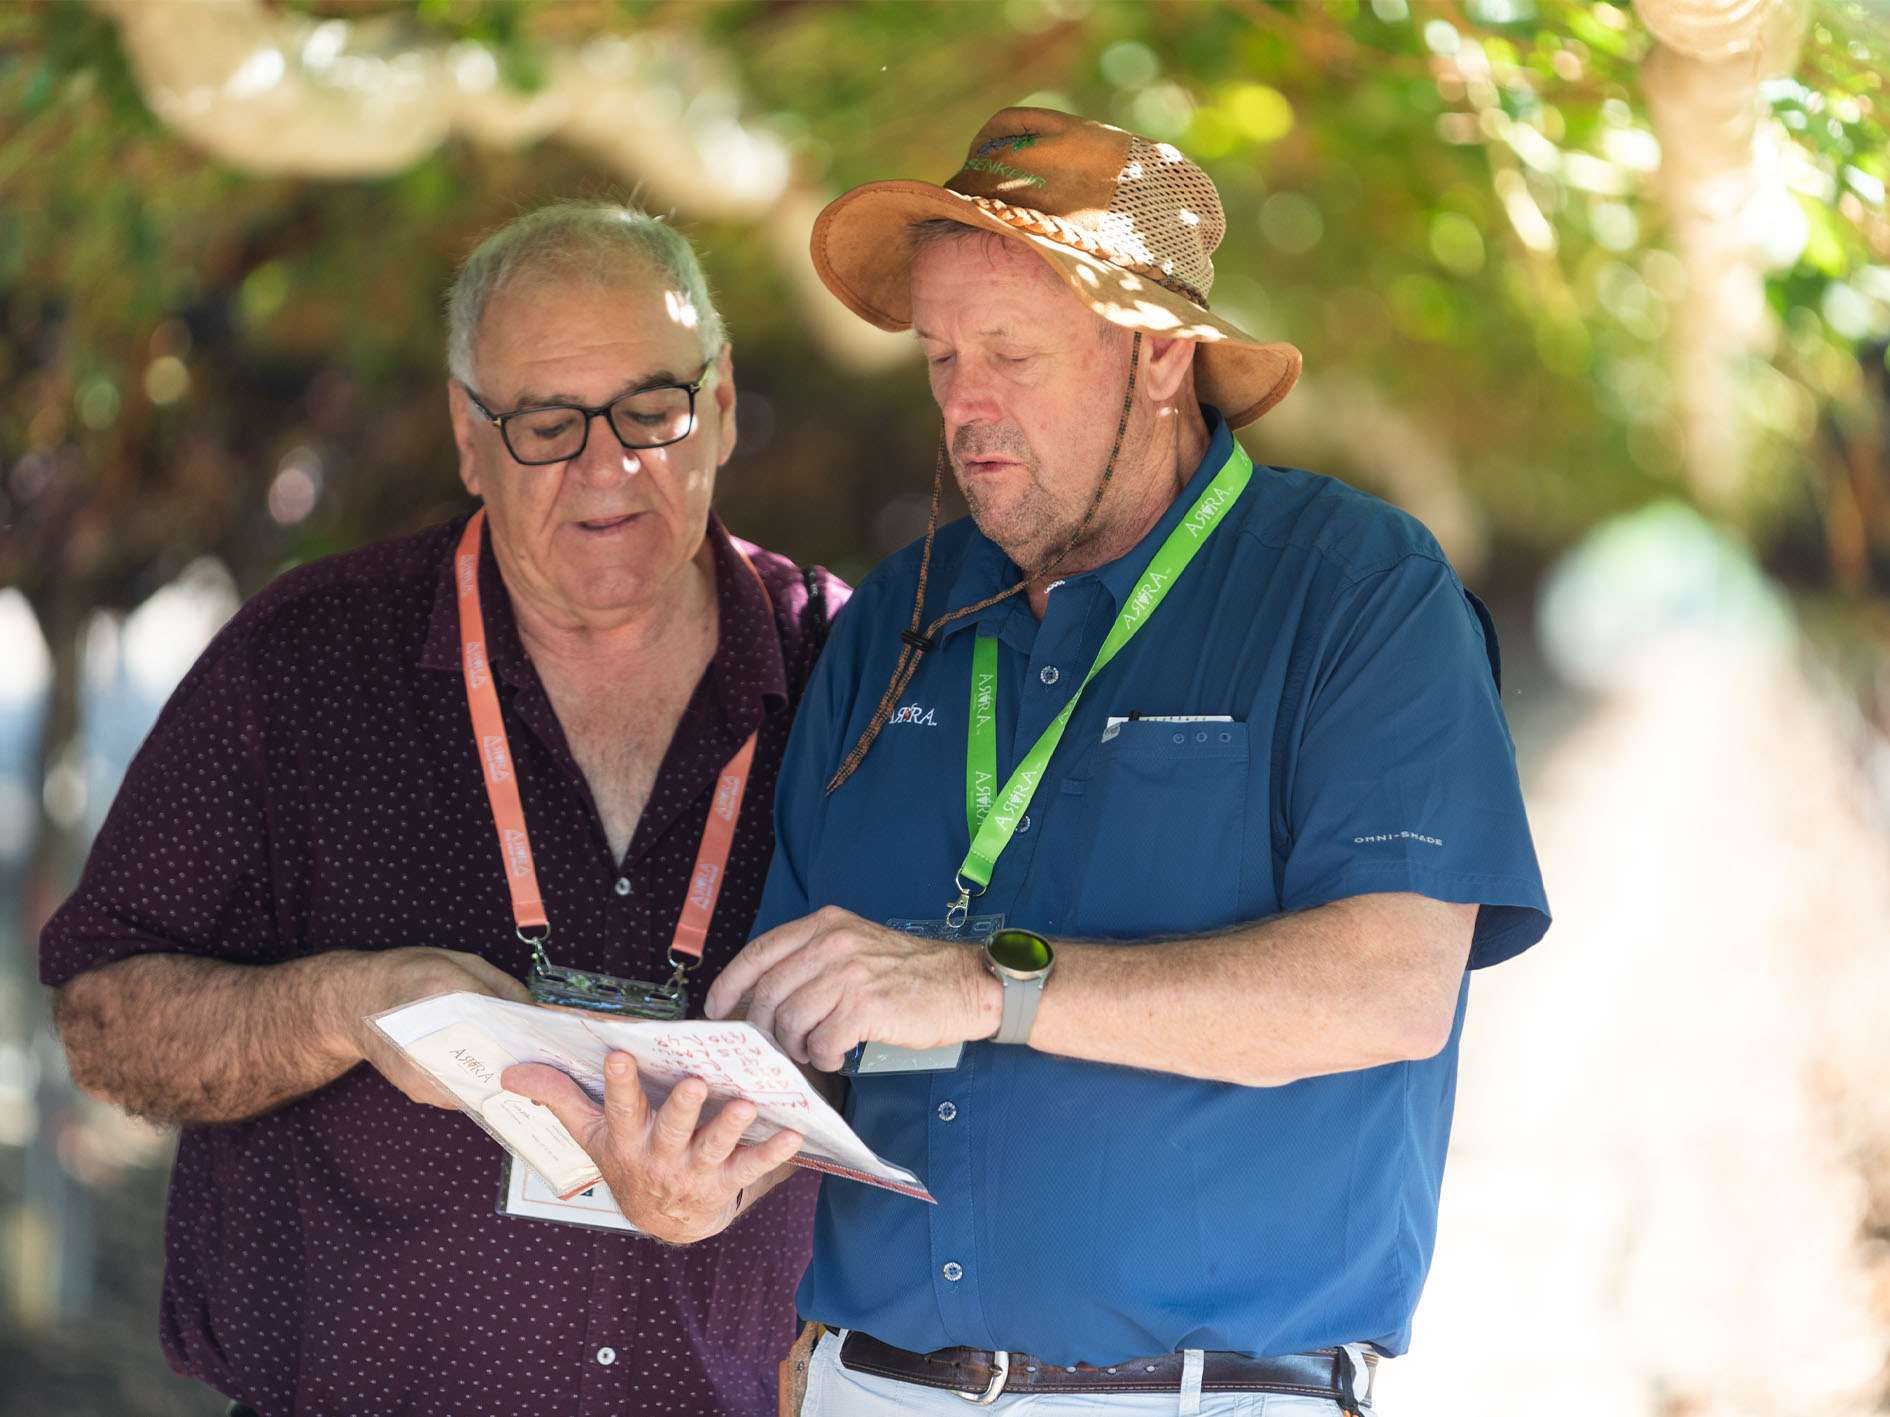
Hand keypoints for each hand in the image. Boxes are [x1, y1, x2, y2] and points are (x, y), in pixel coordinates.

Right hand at [326, 947, 533, 1108]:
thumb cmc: (408, 974)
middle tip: (549, 1054)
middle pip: (498, 1054)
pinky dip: (483, 1079)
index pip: (503, 1014)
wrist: (351, 1003)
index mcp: (443, 990)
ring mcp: (426, 1071)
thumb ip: (502, 986)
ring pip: (485, 1079)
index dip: (533, 1027)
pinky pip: (466, 1089)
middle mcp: (434, 1036)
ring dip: (507, 1071)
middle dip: (526, 1055)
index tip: (556, 1035)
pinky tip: (493, 1067)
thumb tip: (537, 1014)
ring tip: (525, 1060)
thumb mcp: (460, 961)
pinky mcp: (422, 1090)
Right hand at [500, 1054, 802, 1244]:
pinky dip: (773, 1152)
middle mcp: (659, 1156)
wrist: (663, 1222)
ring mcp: (694, 1172)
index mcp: (625, 1139)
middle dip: (683, 1108)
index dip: (619, 1084)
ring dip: (731, 1126)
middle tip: (696, 1082)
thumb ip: (557, 1097)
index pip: (618, 1108)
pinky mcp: (725, 1184)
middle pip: (670, 1129)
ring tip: (748, 1104)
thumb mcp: (590, 1134)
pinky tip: (794, 1134)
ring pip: (713, 1147)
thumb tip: (509, 1070)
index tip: (620, 1053)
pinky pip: (751, 1168)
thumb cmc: (627, 1159)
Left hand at [704, 906, 1001, 1070]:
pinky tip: (837, 1057)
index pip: (758, 952)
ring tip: (815, 1051)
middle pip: (768, 993)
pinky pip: (822, 1043)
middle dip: (763, 1028)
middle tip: (774, 1047)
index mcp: (825, 925)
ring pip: (790, 1021)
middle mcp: (833, 943)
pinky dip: (824, 1057)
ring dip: (796, 1046)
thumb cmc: (909, 973)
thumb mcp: (856, 946)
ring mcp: (849, 974)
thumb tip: (764, 997)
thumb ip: (813, 960)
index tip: (718, 1009)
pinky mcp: (865, 1007)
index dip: (730, 984)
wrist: (967, 983)